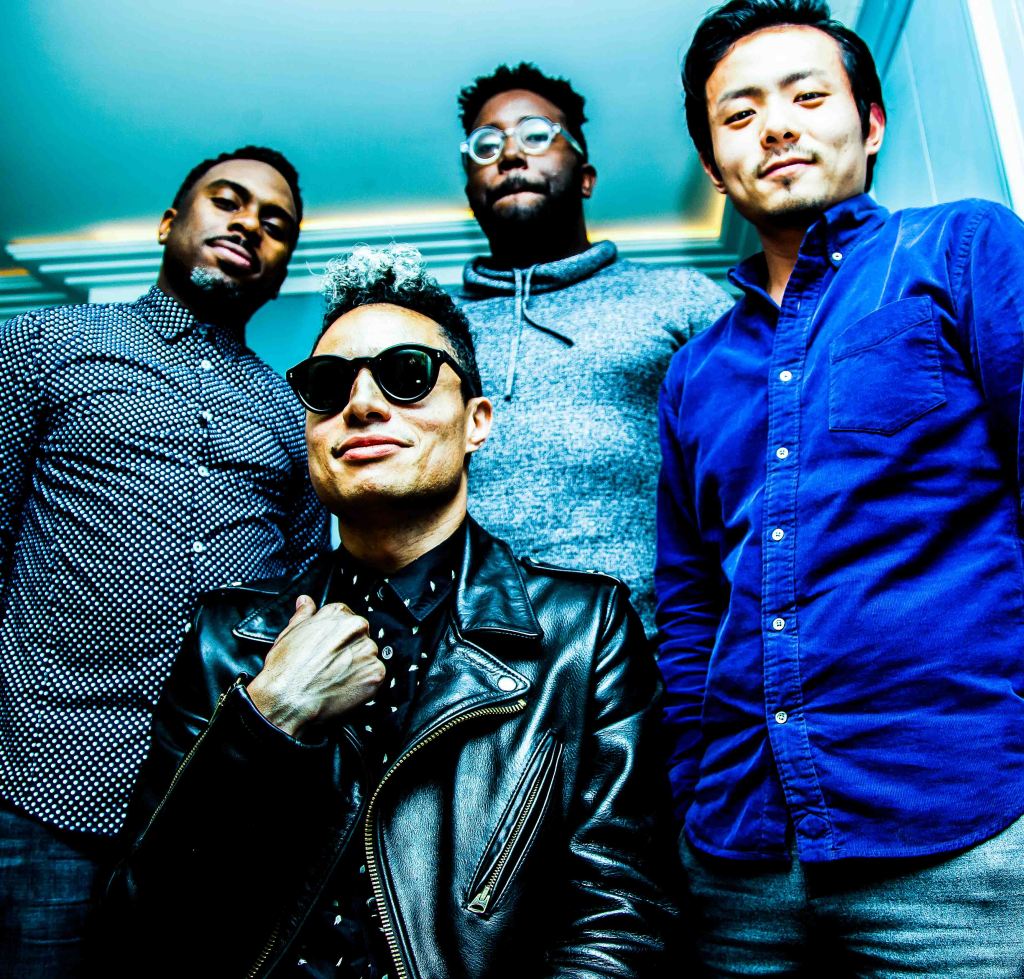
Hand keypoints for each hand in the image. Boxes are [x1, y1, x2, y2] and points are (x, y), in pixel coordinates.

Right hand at [247, 595, 384, 736]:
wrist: (287, 698)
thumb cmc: (286, 668)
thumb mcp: (289, 632)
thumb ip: (303, 614)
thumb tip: (306, 602)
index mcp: (339, 614)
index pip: (347, 619)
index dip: (337, 638)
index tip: (330, 649)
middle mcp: (357, 628)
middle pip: (360, 638)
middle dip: (348, 652)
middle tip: (330, 667)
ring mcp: (368, 651)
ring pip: (368, 658)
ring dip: (357, 668)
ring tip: (334, 679)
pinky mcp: (376, 674)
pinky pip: (375, 677)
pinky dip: (363, 685)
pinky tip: (344, 688)